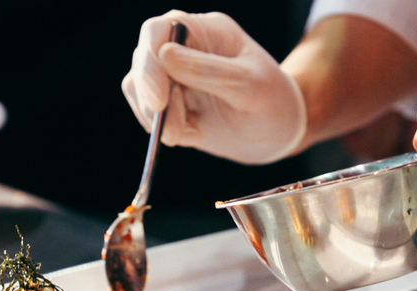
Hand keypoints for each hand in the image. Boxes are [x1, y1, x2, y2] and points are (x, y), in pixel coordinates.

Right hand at [122, 10, 305, 164]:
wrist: (278, 134)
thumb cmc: (273, 103)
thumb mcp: (250, 87)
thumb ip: (209, 71)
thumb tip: (164, 55)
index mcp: (206, 31)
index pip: (159, 30)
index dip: (150, 60)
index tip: (158, 98)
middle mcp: (184, 48)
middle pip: (143, 60)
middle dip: (152, 96)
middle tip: (172, 129)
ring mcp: (173, 76)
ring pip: (139, 88)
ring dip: (155, 117)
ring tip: (184, 134)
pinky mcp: (169, 103)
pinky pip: (147, 113)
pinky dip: (162, 128)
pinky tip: (190, 134)